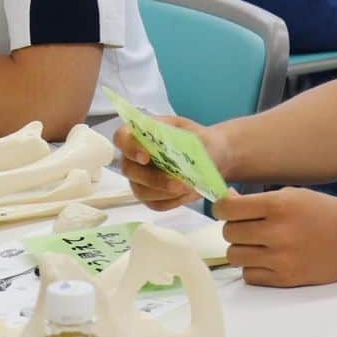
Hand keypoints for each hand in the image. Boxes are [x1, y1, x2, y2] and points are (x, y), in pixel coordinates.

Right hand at [114, 115, 228, 210]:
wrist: (215, 156)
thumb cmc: (200, 140)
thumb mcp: (191, 132)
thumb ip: (175, 137)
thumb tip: (164, 145)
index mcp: (141, 134)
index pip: (121, 137)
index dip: (129, 148)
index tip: (146, 157)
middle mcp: (134, 157)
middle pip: (129, 169)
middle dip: (153, 178)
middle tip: (179, 182)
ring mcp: (140, 179)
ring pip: (141, 190)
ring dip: (164, 192)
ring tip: (189, 187)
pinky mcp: (151, 197)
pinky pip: (154, 203)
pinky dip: (171, 200)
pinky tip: (186, 193)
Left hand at [214, 187, 336, 286]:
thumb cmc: (324, 212)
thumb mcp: (292, 195)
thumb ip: (258, 200)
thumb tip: (226, 201)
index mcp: (278, 205)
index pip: (228, 208)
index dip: (221, 208)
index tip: (225, 209)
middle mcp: (277, 232)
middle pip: (229, 232)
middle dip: (234, 228)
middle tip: (247, 226)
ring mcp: (281, 258)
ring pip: (235, 256)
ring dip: (241, 249)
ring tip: (257, 243)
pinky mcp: (285, 279)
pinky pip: (249, 276)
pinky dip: (252, 267)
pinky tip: (266, 257)